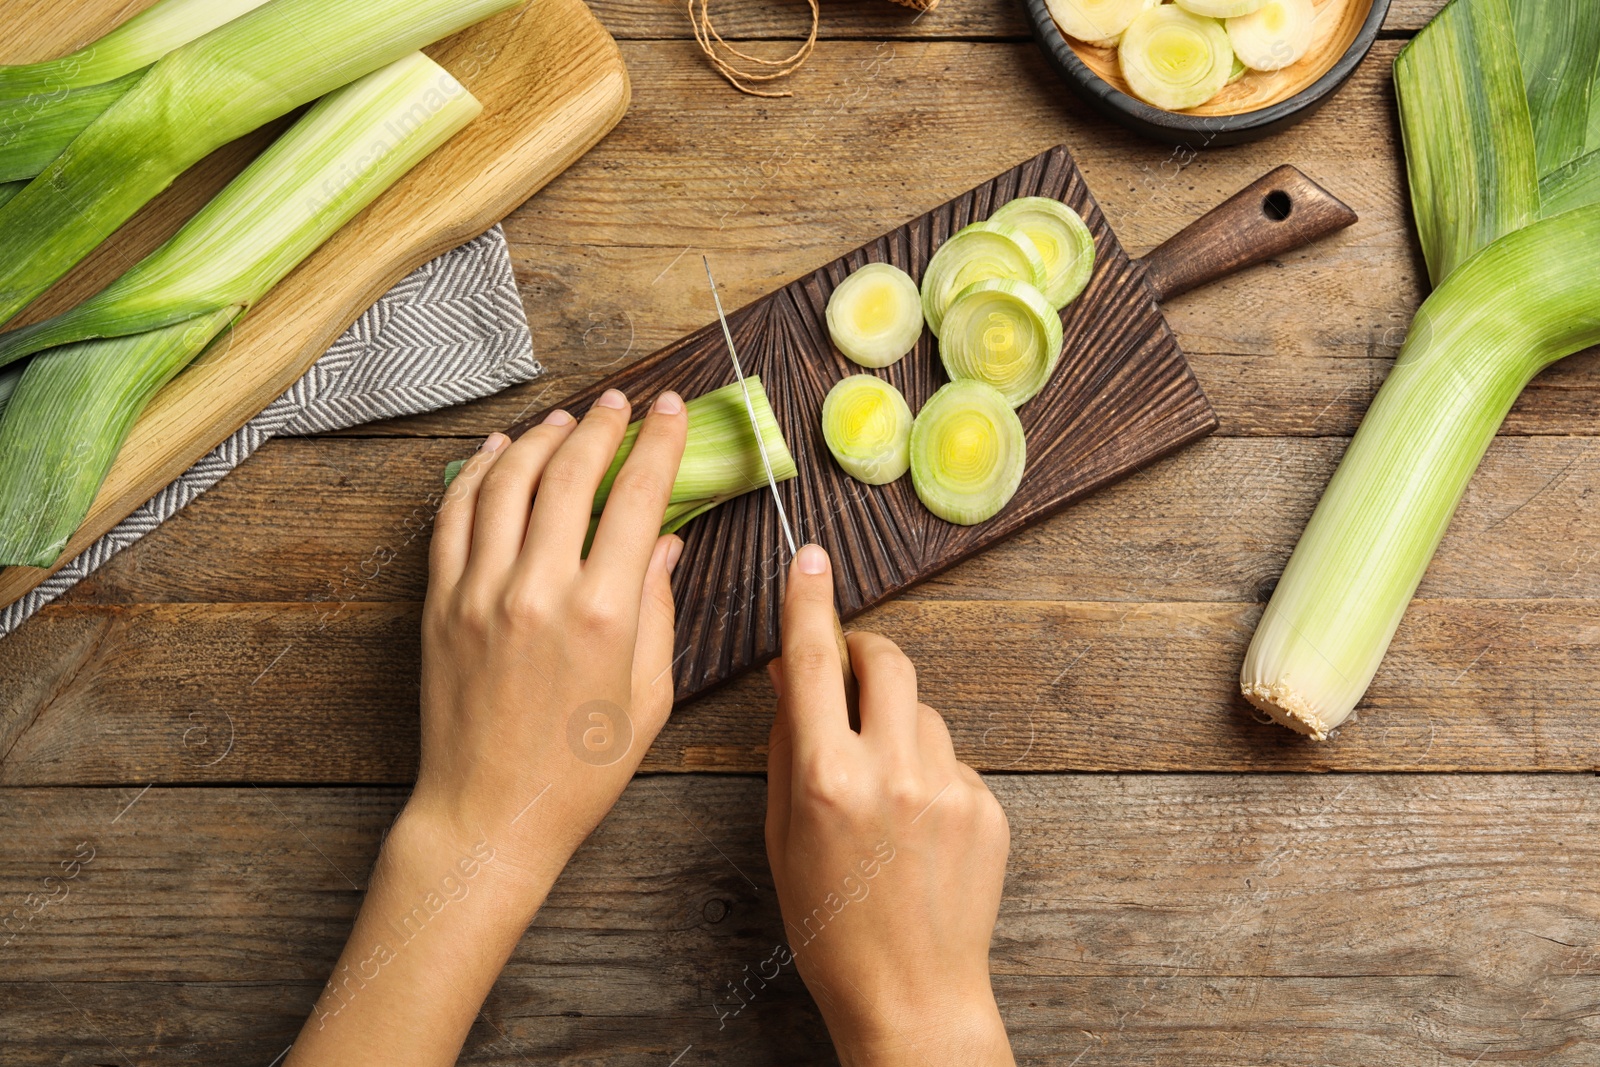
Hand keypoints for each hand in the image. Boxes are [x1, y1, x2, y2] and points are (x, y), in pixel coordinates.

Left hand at [288, 388, 687, 1065]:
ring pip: (507, 483)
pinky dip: (477, 474)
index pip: (636, 499)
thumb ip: (659, 610)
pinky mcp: (440, 604)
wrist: (487, 815)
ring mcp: (481, 593)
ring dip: (539, 440)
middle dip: (601, 427)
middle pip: (570, 475)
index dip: (657, 444)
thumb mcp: (648, 697)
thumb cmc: (579, 771)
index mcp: (604, 614)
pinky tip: (498, 455)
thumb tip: (665, 542)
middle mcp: (539, 590)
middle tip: (619, 402)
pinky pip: (455, 517)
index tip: (668, 411)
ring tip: (564, 421)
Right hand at [765, 544, 1013, 1066]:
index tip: (810, 557)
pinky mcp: (989, 807)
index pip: (816, 661)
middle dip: (866, 653)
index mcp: (826, 778)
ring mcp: (949, 788)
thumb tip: (793, 675)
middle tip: (849, 672)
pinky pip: (955, 758)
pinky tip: (917, 828)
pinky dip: (931, 771)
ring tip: (882, 789)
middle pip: (889, 661)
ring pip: (925, 712)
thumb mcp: (783, 836)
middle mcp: (892, 772)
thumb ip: (787, 746)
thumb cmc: (831, 926)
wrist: (912, 995)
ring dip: (899, 723)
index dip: (809, 601)